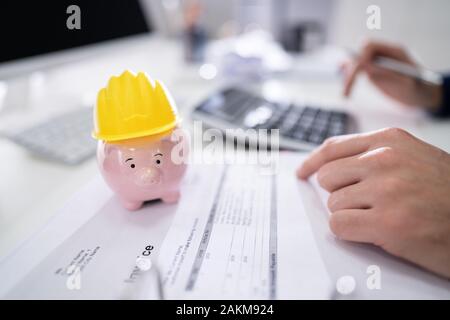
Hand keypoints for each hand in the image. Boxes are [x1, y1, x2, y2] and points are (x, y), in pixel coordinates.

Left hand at [297, 128, 449, 277]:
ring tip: (380, 218)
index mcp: (390, 141)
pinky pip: (339, 226)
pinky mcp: (387, 223)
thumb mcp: (415, 158)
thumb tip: (336, 165)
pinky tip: (375, 232)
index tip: (301, 172)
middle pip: (327, 177)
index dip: (312, 163)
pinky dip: (351, 232)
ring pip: (333, 203)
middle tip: (362, 203)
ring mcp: (386, 190)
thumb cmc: (447, 192)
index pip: (332, 148)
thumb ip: (376, 156)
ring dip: (351, 215)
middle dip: (340, 193)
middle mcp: (384, 160)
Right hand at [343, 40, 441, 110]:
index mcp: (393, 51)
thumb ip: (387, 73)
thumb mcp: (408, 82)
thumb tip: (367, 69)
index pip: (370, 46)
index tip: (361, 71)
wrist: (421, 94)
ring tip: (345, 94)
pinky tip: (343, 81)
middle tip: (347, 89)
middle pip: (359, 56)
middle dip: (352, 71)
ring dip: (348, 77)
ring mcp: (376, 63)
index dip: (362, 57)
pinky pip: (356, 70)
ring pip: (355, 65)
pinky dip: (348, 75)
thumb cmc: (419, 87)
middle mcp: (382, 55)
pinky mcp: (372, 72)